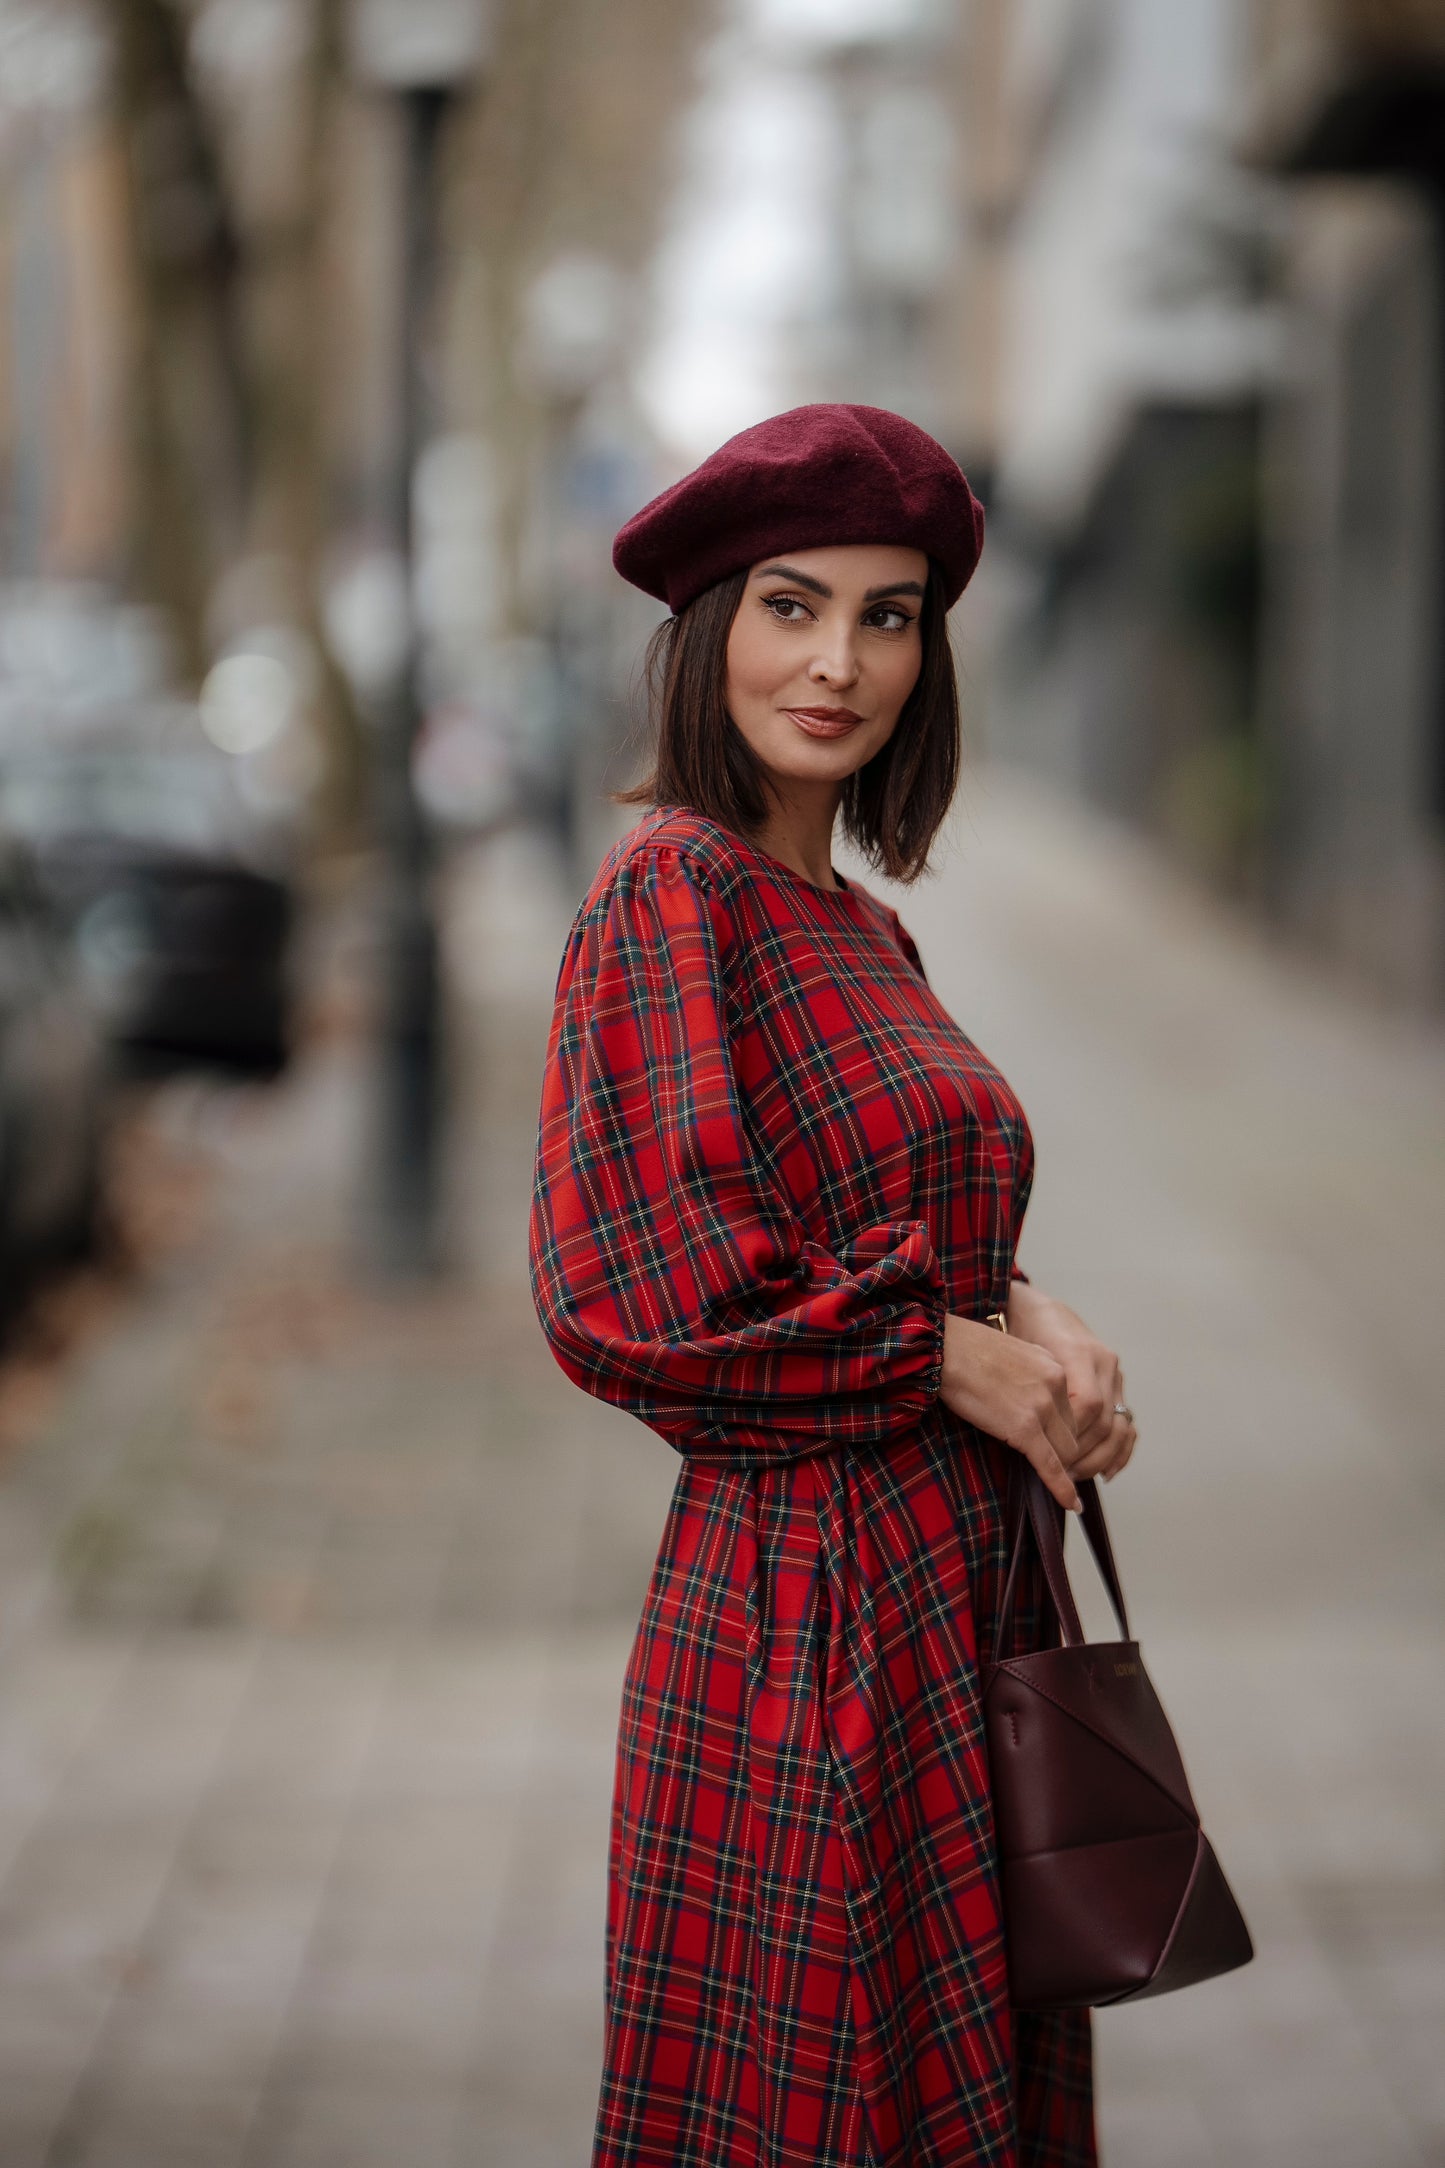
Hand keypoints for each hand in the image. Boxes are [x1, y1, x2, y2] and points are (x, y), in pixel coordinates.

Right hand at [938, 1313, 1082, 1511]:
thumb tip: (1028, 1402)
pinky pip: (1051, 1465)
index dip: (1062, 1431)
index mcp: (1054, 1366)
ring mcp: (1041, 1408)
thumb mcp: (1013, 1355)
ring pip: (1066, 1451)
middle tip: (1054, 1468)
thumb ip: (1031, 1377)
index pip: (1072, 1410)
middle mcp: (1055, 1385)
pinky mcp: (1024, 1429)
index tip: (1055, 1444)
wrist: (944, 1349)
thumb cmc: (965, 1350)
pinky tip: (1070, 1503)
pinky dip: (1062, 1488)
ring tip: (1055, 1484)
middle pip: (1073, 1432)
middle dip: (1064, 1452)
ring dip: (1060, 1467)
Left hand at [1004, 1282, 1136, 1483]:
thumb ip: (1031, 1383)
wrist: (1036, 1309)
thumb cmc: (1020, 1330)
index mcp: (1080, 1351)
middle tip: (1060, 1474)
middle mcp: (1104, 1362)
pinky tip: (1106, 1471)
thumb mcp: (1019, 1351)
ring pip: (1120, 1426)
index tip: (1051, 1457)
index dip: (1071, 1435)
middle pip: (1104, 1420)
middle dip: (1083, 1452)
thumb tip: (1030, 1432)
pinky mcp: (1116, 1386)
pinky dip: (1120, 1450)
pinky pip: (1127, 1423)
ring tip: (1077, 1475)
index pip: (1086, 1405)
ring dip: (1100, 1457)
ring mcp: (1114, 1374)